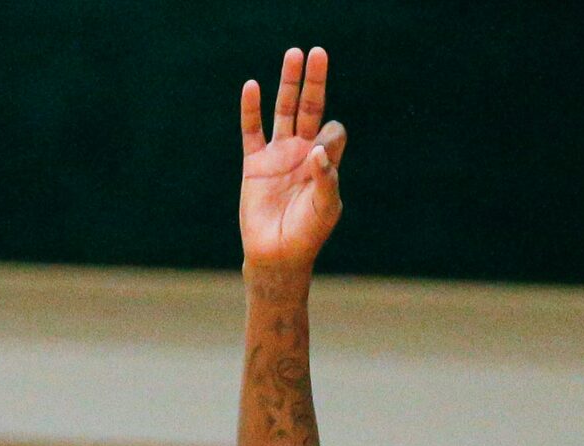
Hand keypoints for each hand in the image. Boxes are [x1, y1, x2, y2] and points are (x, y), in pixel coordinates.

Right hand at [240, 47, 346, 273]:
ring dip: (288, 84)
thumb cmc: (307, 235)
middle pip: (310, 108)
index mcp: (324, 163)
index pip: (333, 132)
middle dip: (315, 83)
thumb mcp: (325, 209)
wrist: (277, 255)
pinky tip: (252, 86)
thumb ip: (326, 178)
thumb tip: (318, 148)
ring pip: (283, 110)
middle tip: (318, 53)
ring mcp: (279, 155)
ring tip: (293, 54)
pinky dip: (250, 109)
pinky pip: (252, 130)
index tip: (320, 153)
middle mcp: (302, 153)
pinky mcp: (255, 163)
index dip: (330, 134)